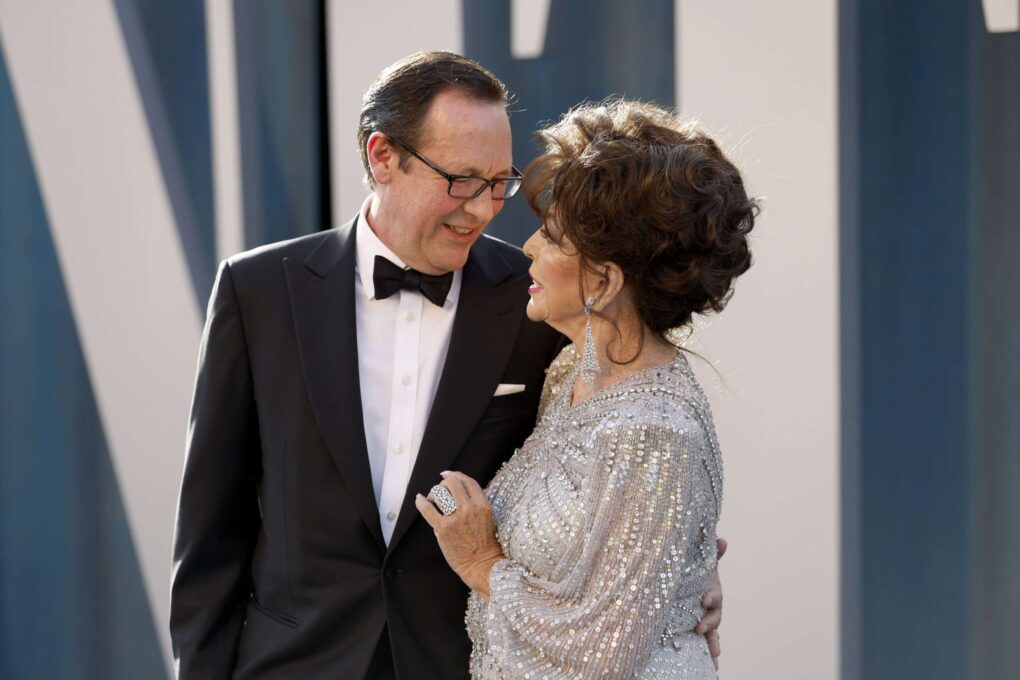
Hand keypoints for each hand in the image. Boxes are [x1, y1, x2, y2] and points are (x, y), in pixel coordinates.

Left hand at [415, 471, 503, 598]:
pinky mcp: (444, 529)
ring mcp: (456, 518)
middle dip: (443, 483)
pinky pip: (428, 509)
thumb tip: (456, 493)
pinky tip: (419, 500)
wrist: (482, 565)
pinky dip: (421, 502)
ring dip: (434, 493)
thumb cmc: (485, 545)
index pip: (468, 481)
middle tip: (439, 491)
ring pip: (441, 492)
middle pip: (453, 483)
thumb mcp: (487, 519)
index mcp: (483, 505)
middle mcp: (470, 508)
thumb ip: (474, 505)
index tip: (447, 475)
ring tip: (432, 500)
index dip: (456, 475)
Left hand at [695, 537, 726, 669]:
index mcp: (711, 591)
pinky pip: (704, 641)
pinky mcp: (696, 626)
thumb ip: (711, 552)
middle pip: (714, 617)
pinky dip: (709, 652)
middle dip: (709, 623)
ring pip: (711, 632)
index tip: (704, 600)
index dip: (711, 598)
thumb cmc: (694, 569)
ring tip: (714, 655)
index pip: (714, 595)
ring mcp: (704, 618)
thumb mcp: (700, 560)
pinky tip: (712, 665)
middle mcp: (710, 606)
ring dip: (713, 643)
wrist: (686, 576)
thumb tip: (722, 539)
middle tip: (700, 628)